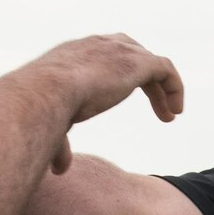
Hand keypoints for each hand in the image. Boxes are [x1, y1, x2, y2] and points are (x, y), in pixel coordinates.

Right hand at [22, 32, 184, 129]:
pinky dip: (174, 88)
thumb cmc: (38, 111)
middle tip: (156, 106)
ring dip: (161, 90)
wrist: (44, 94)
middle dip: (144, 78)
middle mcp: (97, 45)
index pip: (102, 56)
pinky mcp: (138, 62)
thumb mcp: (49, 124)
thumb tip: (60, 168)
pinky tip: (175, 113)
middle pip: (130, 54)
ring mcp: (119, 50)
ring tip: (170, 114)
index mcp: (73, 54)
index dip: (117, 78)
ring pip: (151, 64)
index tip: (119, 99)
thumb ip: (59, 143)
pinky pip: (165, 70)